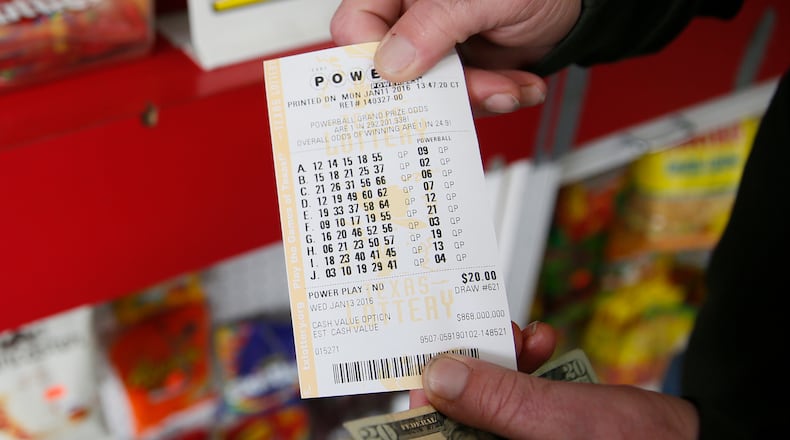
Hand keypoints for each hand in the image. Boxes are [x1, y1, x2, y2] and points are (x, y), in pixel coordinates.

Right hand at [330, 0, 581, 115]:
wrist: (576, 5)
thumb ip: (433, 25)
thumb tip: (391, 63)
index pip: (357, 24)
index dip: (369, 58)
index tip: (399, 80)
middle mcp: (413, 16)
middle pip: (393, 68)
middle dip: (438, 88)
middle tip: (472, 90)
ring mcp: (437, 45)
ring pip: (429, 91)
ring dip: (474, 97)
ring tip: (507, 87)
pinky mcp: (462, 69)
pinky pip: (460, 98)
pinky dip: (492, 98)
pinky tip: (516, 85)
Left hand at [416, 324, 699, 438]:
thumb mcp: (557, 422)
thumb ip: (497, 401)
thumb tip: (441, 376)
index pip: (439, 438)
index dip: (427, 404)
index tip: (428, 363)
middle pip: (462, 415)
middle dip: (474, 370)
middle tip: (488, 337)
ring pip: (491, 399)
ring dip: (505, 359)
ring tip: (526, 336)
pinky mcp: (545, 428)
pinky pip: (521, 396)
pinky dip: (530, 364)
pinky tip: (545, 342)